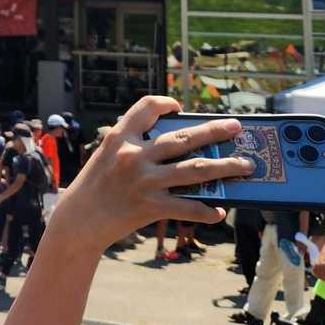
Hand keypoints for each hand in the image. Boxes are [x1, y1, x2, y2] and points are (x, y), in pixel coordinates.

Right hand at [45, 96, 251, 255]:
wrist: (79, 220)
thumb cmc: (95, 186)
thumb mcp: (107, 156)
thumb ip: (134, 145)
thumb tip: (178, 144)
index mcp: (120, 137)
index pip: (146, 108)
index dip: (165, 104)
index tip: (178, 107)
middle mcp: (134, 156)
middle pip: (183, 138)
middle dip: (214, 131)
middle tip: (236, 127)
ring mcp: (144, 181)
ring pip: (196, 170)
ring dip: (225, 167)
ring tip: (245, 166)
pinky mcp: (151, 206)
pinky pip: (188, 206)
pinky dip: (207, 210)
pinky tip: (219, 211)